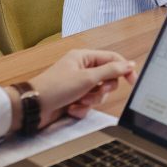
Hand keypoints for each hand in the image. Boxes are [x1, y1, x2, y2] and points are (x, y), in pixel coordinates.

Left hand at [10, 50, 138, 133]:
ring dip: (91, 100)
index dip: (124, 69)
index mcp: (84, 58)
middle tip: (96, 91)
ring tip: (79, 102)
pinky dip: (82, 108)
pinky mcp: (74, 98)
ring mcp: (78, 85)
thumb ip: (111, 71)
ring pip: (99, 93)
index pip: (112, 59)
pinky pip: (89, 104)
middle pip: (108, 78)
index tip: (132, 81)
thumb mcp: (87, 78)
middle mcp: (82, 69)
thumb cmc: (55, 88)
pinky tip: (71, 109)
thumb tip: (129, 65)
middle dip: (103, 89)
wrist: (34, 107)